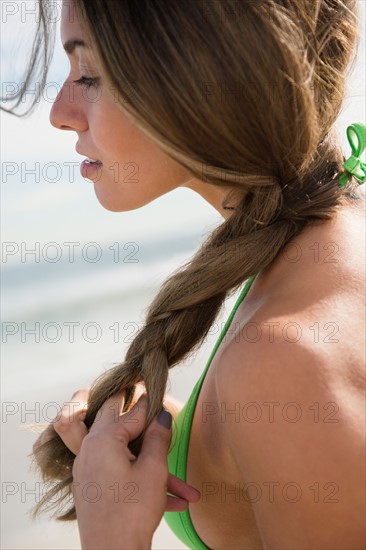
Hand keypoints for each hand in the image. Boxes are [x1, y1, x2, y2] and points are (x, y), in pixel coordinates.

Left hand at [72, 393, 198, 548]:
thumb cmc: (132, 511)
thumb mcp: (153, 469)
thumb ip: (159, 437)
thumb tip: (162, 414)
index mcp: (103, 440)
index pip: (132, 414)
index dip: (149, 405)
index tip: (156, 391)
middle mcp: (91, 452)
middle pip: (116, 423)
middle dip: (138, 418)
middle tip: (144, 398)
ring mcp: (90, 472)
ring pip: (126, 458)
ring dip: (154, 469)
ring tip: (187, 489)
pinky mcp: (94, 490)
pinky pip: (122, 477)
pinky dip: (144, 484)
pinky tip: (176, 503)